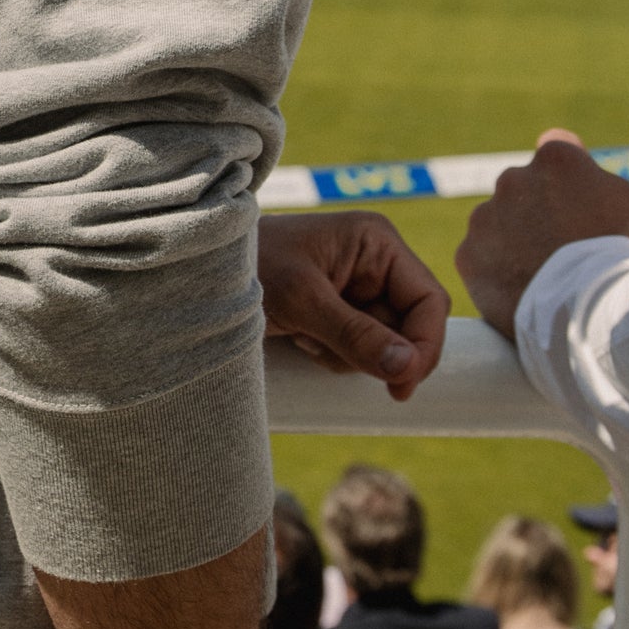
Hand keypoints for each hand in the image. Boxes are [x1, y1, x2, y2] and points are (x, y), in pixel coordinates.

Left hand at [258, 210, 448, 398]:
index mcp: (377, 242)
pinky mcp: (337, 313)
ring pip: (381, 346)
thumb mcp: (302, 301)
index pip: (429, 300)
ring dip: (345, 354)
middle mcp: (374, 263)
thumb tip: (407, 367)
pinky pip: (354, 350)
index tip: (401, 385)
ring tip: (302, 334)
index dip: (424, 345)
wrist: (199, 273)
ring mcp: (356, 289)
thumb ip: (355, 334)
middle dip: (371, 350)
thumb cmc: (249, 267)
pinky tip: (299, 339)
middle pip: (407, 328)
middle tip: (324, 347)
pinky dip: (329, 355)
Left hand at [456, 129, 628, 337]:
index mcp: (557, 159)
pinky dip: (497, 266)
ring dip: (517, 235)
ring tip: (549, 271)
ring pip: (500, 219)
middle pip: (526, 186)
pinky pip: (480, 254)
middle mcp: (513, 179)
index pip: (558, 148)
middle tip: (571, 246)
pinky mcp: (468, 257)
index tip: (584, 205)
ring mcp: (486, 218)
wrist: (598, 323)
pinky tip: (524, 286)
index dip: (573, 178)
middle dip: (543, 206)